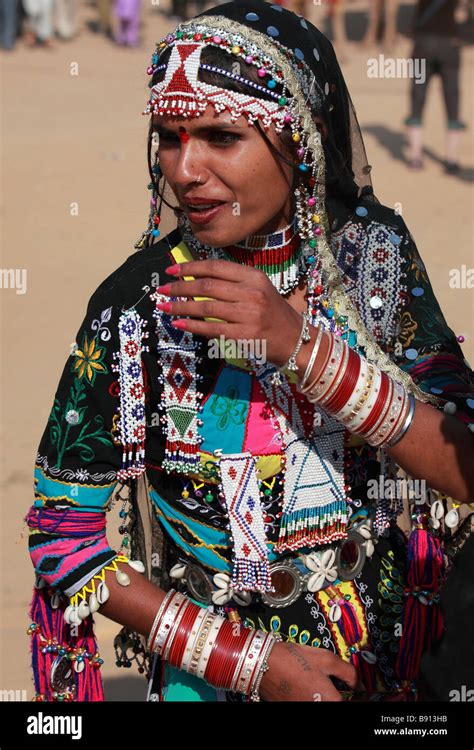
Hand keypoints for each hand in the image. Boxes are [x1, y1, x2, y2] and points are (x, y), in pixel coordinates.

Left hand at [156, 259, 302, 367]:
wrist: (295, 340)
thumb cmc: (272, 313)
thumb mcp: (258, 289)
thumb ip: (232, 282)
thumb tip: (196, 278)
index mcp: (253, 277)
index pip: (215, 267)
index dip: (190, 268)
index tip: (172, 271)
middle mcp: (251, 293)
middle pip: (207, 286)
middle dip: (180, 287)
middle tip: (162, 289)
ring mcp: (248, 315)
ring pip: (206, 307)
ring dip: (181, 306)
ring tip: (164, 306)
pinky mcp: (243, 336)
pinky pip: (211, 329)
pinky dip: (192, 326)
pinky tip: (179, 323)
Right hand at [259, 640, 359, 701]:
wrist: (263, 665)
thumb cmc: (293, 660)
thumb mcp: (326, 659)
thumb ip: (348, 672)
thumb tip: (360, 683)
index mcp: (331, 701)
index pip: (355, 705)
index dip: (360, 698)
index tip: (362, 693)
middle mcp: (319, 710)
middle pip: (338, 705)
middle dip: (343, 698)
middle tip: (346, 689)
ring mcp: (305, 711)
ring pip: (325, 705)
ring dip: (329, 698)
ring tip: (323, 685)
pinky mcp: (294, 709)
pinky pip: (312, 704)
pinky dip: (316, 699)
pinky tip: (311, 689)